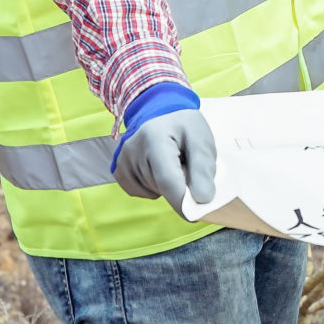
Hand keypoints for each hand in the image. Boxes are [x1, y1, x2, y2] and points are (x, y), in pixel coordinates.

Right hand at [111, 82, 216, 214]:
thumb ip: (204, 169)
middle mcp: (132, 151)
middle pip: (163, 187)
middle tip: (186, 162)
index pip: (168, 180)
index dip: (184, 201)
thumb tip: (203, 200)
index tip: (198, 214)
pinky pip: (142, 192)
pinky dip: (155, 185)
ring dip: (168, 183)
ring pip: (154, 191)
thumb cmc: (183, 124)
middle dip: (180, 184)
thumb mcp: (202, 138)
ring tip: (171, 159)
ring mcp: (122, 162)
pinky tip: (157, 166)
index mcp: (155, 139)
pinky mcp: (118, 171)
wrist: (157, 109)